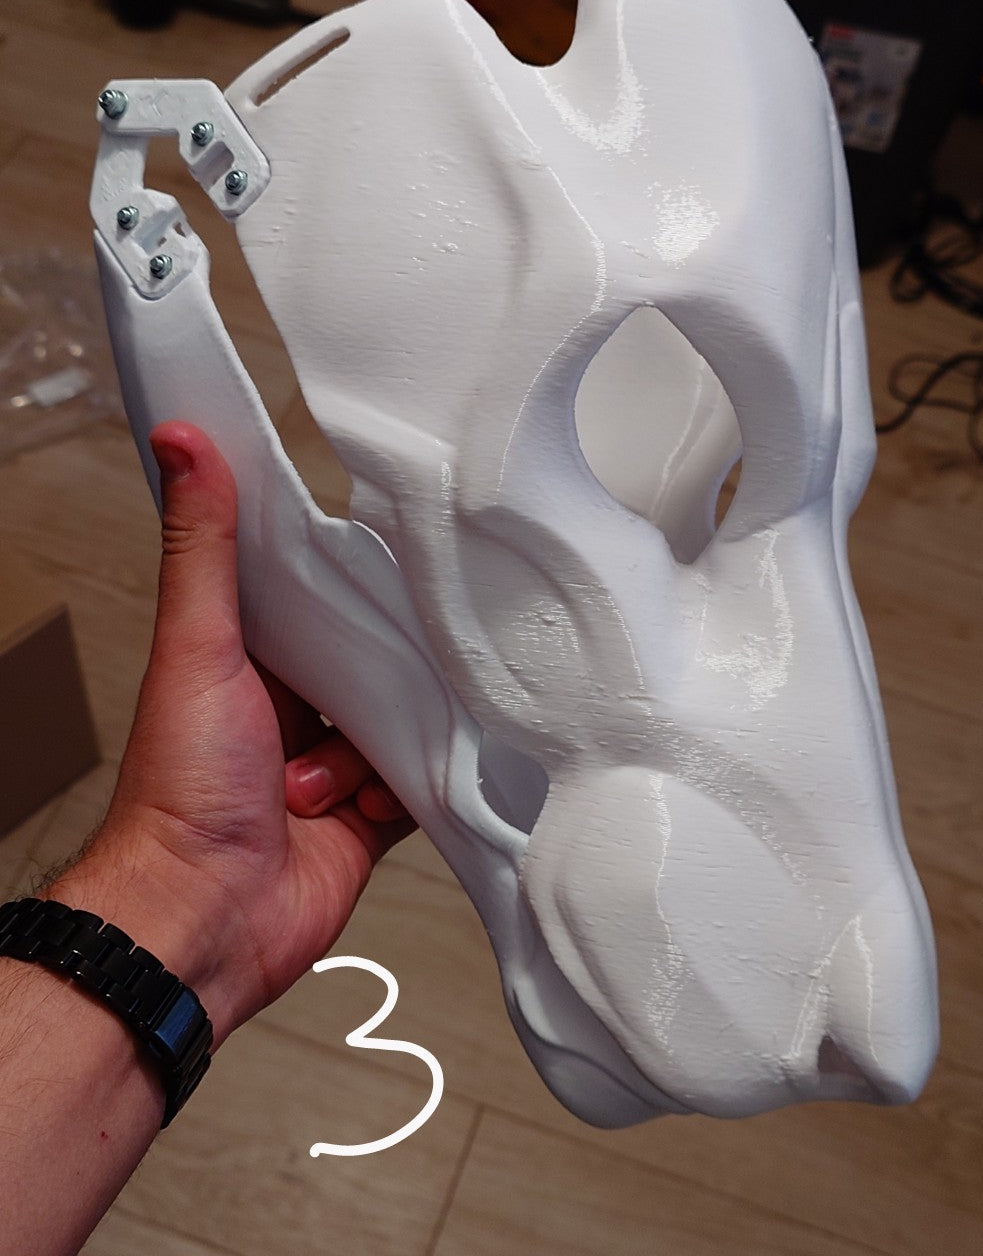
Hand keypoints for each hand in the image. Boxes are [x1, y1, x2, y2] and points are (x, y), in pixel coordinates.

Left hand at [48, 421, 414, 1044]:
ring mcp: (332, 761)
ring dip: (377, 743)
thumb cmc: (179, 794)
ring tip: (323, 772)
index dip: (344, 580)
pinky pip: (420, 778)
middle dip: (379, 667)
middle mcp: (293, 707)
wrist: (205, 917)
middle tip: (368, 674)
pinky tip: (371, 796)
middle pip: (370, 655)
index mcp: (250, 659)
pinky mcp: (368, 811)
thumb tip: (183, 446)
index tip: (376, 560)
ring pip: (402, 715)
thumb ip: (205, 547)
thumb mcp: (198, 645)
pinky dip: (406, 784)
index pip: (313, 595)